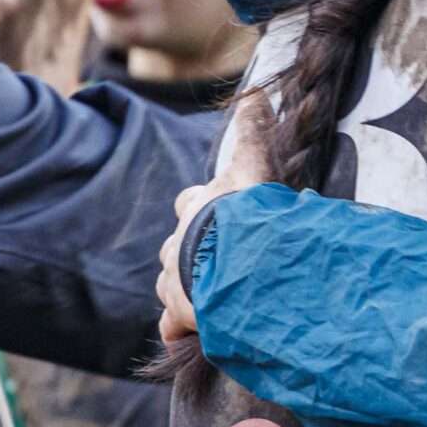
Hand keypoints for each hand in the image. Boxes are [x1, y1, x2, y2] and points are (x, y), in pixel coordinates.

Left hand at [156, 93, 275, 344]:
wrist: (235, 260)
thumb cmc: (247, 212)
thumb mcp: (253, 165)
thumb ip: (254, 131)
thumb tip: (256, 92)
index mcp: (198, 207)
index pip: (190, 200)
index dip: (200, 205)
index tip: (215, 209)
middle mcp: (179, 240)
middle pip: (175, 243)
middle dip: (190, 249)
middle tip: (217, 260)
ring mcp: (175, 277)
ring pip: (169, 280)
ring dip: (186, 285)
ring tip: (211, 296)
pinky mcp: (178, 310)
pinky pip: (172, 321)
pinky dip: (178, 326)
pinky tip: (186, 334)